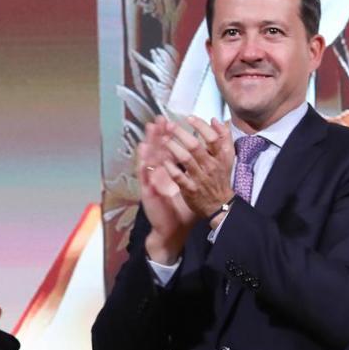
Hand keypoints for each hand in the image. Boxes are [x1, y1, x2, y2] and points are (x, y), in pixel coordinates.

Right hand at [136, 119, 195, 263]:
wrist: (173, 230)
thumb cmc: (181, 210)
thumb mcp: (190, 188)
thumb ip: (195, 172)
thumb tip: (205, 157)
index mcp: (170, 173)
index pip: (168, 151)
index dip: (168, 136)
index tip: (169, 122)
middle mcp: (160, 176)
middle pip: (157, 151)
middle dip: (159, 134)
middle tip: (159, 119)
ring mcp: (153, 183)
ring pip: (150, 159)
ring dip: (149, 143)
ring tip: (149, 129)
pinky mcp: (149, 192)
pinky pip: (147, 176)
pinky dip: (144, 163)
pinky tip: (143, 152)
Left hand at [157, 116, 233, 220]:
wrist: (220, 204)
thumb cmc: (221, 177)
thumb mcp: (228, 157)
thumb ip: (224, 137)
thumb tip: (216, 120)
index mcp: (221, 157)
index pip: (213, 138)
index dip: (201, 126)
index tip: (189, 118)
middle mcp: (211, 166)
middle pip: (195, 146)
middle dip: (181, 133)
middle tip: (170, 125)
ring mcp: (200, 178)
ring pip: (185, 159)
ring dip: (173, 147)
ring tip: (163, 139)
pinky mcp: (190, 189)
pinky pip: (178, 176)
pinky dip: (170, 167)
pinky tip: (162, 159)